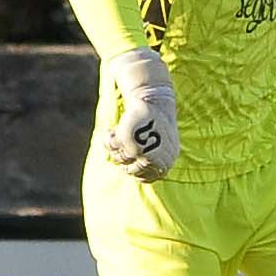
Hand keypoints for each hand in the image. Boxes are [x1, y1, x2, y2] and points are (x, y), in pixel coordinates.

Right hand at [104, 47, 178, 180]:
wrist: (154, 98)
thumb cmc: (154, 120)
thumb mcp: (158, 141)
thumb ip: (147, 158)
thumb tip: (136, 175)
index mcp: (167, 161)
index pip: (146, 177)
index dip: (132, 169)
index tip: (126, 158)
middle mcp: (155, 158)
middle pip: (130, 170)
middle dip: (122, 157)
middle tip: (121, 144)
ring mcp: (141, 151)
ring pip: (119, 158)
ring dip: (115, 146)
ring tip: (116, 134)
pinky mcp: (128, 141)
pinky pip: (111, 147)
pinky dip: (108, 138)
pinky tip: (111, 130)